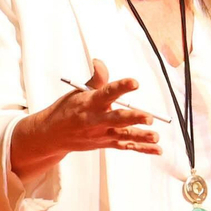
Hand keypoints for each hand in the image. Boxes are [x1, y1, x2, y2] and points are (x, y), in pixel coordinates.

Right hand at [10, 59, 161, 179]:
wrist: (53, 135)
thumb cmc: (68, 110)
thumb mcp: (78, 91)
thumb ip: (96, 78)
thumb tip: (99, 62)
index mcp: (90, 103)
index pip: (107, 92)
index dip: (121, 87)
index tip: (134, 83)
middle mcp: (97, 120)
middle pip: (118, 118)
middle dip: (134, 118)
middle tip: (148, 117)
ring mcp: (102, 134)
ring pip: (124, 135)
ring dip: (141, 137)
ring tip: (155, 137)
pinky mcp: (106, 143)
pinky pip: (126, 146)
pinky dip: (142, 149)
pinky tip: (157, 149)